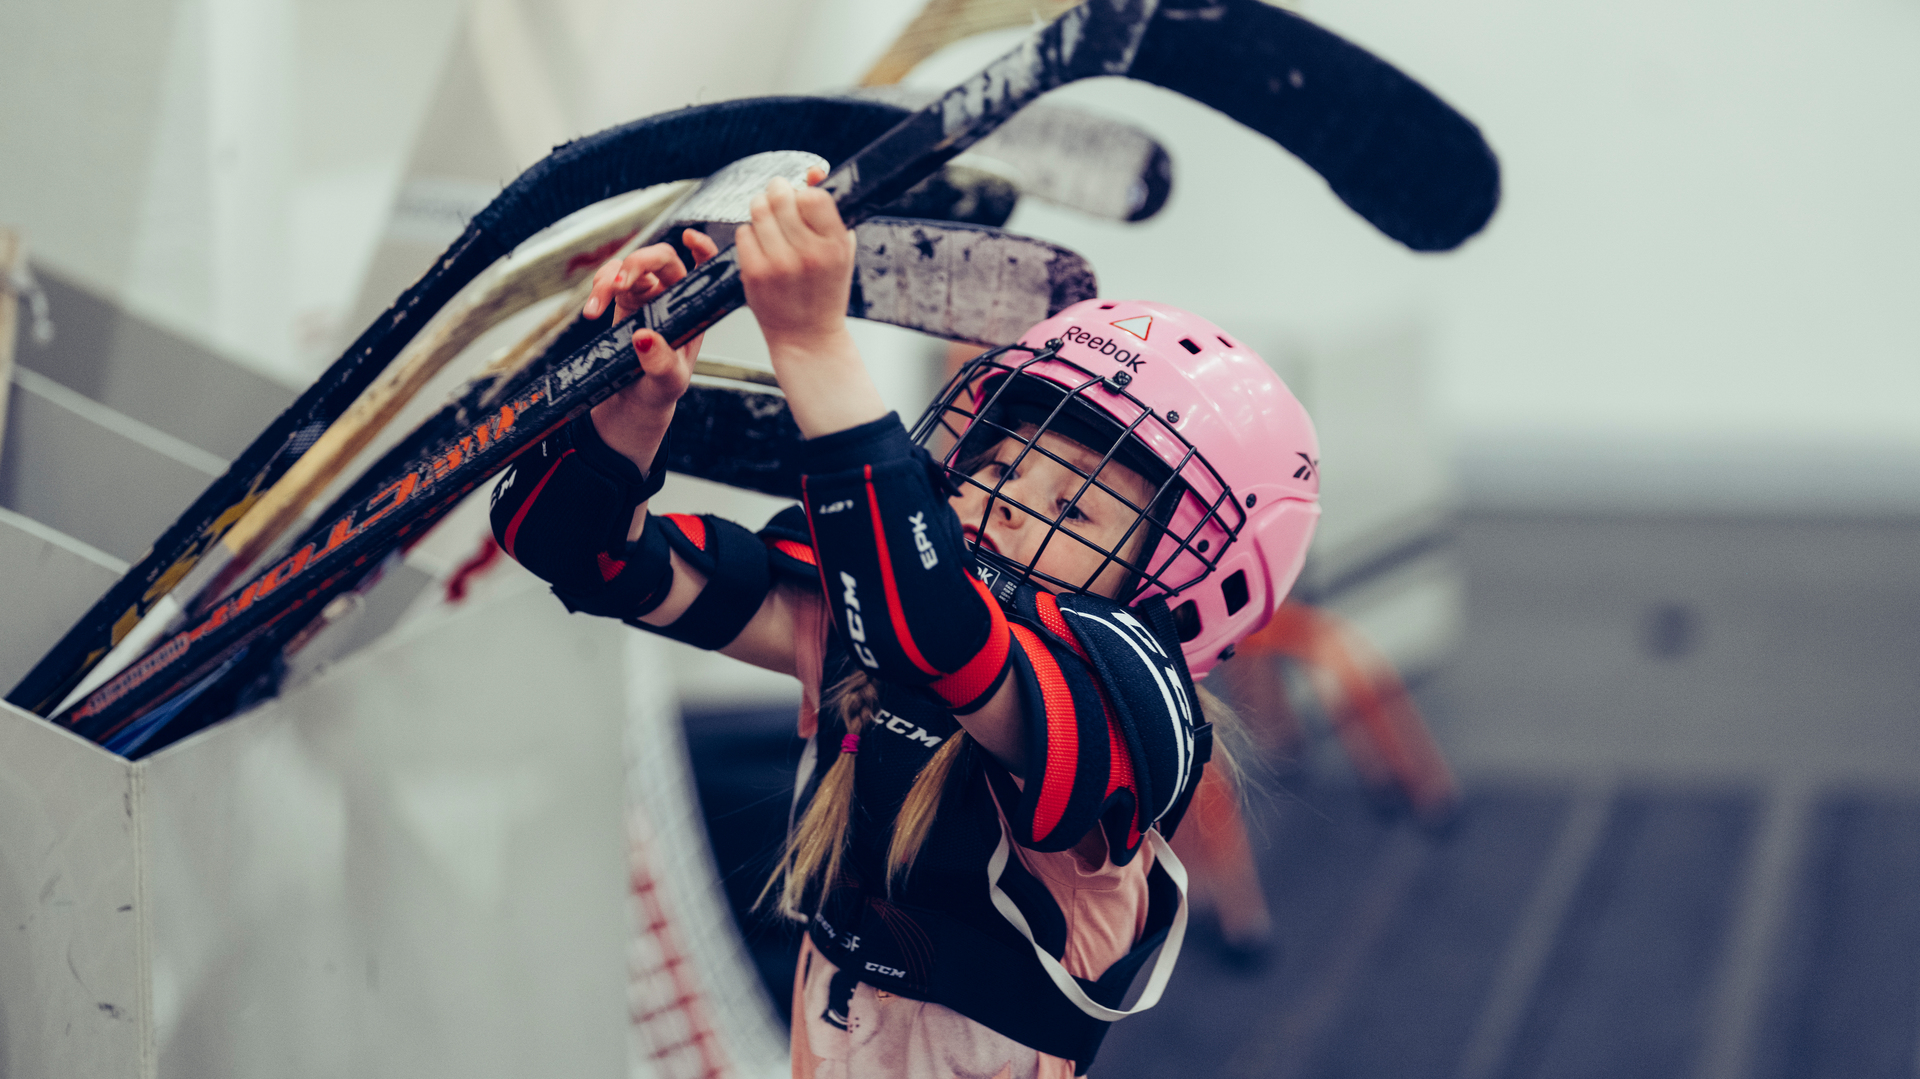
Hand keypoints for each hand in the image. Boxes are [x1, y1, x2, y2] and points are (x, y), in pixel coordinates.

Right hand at [585, 230, 717, 475]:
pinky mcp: (621, 303)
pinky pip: (609, 281)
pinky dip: (598, 288)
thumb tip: (645, 337)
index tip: (691, 238)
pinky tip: (592, 310)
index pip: (704, 272)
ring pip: (630, 267)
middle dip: (640, 262)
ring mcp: (645, 297)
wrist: (631, 405)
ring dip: (612, 275)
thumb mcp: (667, 384)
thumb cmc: (659, 391)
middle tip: (623, 282)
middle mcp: (671, 299)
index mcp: (693, 311)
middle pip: (662, 259)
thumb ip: (659, 363)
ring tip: (599, 302)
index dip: (703, 250)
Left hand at [736, 170, 855, 350]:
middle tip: (778, 200)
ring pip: (759, 211)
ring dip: (761, 211)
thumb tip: (813, 170)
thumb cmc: (825, 290)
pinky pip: (743, 233)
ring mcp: (779, 264)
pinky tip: (762, 249)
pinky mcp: (754, 273)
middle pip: (781, 197)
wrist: (807, 336)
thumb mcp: (840, 249)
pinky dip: (750, 235)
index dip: (804, 193)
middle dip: (777, 193)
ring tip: (771, 225)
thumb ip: (829, 209)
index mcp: (835, 246)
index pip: (813, 196)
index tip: (802, 202)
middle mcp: (808, 254)